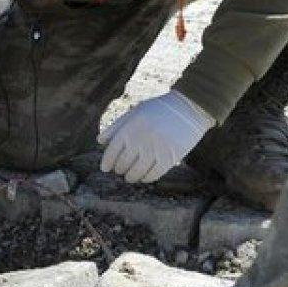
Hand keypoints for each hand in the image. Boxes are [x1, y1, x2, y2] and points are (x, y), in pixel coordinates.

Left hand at [99, 90, 214, 183]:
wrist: (187, 108)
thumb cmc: (158, 110)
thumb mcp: (134, 113)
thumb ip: (116, 127)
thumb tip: (100, 141)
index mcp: (129, 128)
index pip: (112, 151)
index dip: (107, 162)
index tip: (105, 168)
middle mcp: (140, 140)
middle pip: (124, 162)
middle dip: (119, 169)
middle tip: (119, 171)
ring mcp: (155, 149)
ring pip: (138, 171)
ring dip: (132, 176)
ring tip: (130, 177)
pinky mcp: (170, 157)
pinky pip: (155, 173)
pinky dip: (147, 178)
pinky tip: (145, 178)